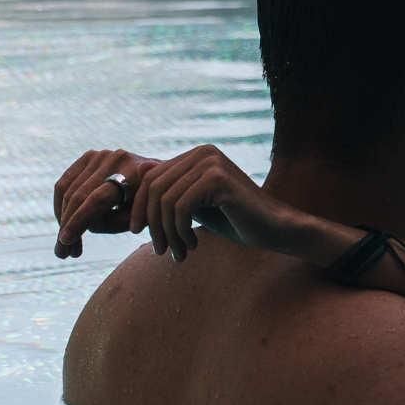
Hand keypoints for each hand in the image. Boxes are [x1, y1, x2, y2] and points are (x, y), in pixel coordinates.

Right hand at [54, 148, 159, 256]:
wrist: (158, 177)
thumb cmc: (150, 205)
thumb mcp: (140, 218)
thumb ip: (114, 222)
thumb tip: (82, 223)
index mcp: (134, 174)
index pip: (97, 200)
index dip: (79, 221)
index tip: (65, 241)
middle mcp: (116, 159)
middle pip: (79, 196)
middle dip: (67, 226)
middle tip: (63, 254)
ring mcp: (101, 155)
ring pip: (67, 189)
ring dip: (62, 219)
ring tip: (66, 246)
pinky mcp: (89, 156)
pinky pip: (65, 183)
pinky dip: (61, 205)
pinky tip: (65, 225)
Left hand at [125, 145, 319, 262]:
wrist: (274, 229)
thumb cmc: (233, 219)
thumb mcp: (193, 205)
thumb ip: (169, 195)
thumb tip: (130, 187)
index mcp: (195, 154)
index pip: (150, 178)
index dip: (139, 207)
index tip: (138, 233)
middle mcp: (202, 152)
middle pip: (154, 188)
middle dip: (152, 223)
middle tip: (161, 250)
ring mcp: (211, 162)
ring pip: (165, 201)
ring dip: (167, 233)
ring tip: (179, 252)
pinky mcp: (218, 179)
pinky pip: (181, 207)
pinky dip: (181, 231)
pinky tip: (193, 244)